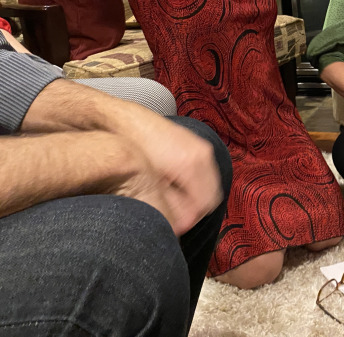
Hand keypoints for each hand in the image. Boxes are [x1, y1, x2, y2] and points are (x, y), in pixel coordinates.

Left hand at [119, 113, 222, 235]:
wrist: (125, 121)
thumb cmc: (131, 151)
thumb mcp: (149, 184)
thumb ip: (170, 206)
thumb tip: (179, 226)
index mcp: (192, 164)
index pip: (204, 205)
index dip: (190, 220)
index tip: (175, 227)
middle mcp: (203, 155)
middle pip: (211, 196)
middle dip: (195, 210)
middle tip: (176, 219)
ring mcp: (202, 148)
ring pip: (210, 185)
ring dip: (197, 197)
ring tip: (175, 204)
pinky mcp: (197, 145)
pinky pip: (206, 173)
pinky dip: (197, 185)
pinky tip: (177, 187)